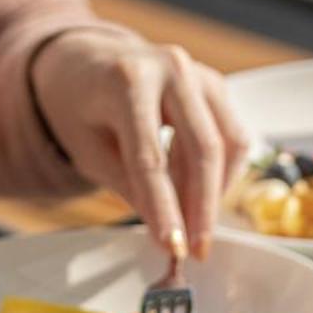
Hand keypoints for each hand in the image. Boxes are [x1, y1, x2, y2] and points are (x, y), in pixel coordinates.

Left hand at [30, 29, 251, 259]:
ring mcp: (198, 73)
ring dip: (215, 192)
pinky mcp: (214, 85)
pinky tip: (196, 192)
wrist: (85, 63)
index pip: (151, 157)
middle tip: (197, 249)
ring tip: (192, 223)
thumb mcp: (89, 151)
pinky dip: (220, 172)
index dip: (164, 208)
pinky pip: (232, 136)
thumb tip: (168, 233)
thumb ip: (130, 187)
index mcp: (126, 80)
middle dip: (202, 207)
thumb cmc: (80, 107)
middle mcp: (170, 68)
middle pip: (202, 148)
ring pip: (227, 144)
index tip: (174, 247)